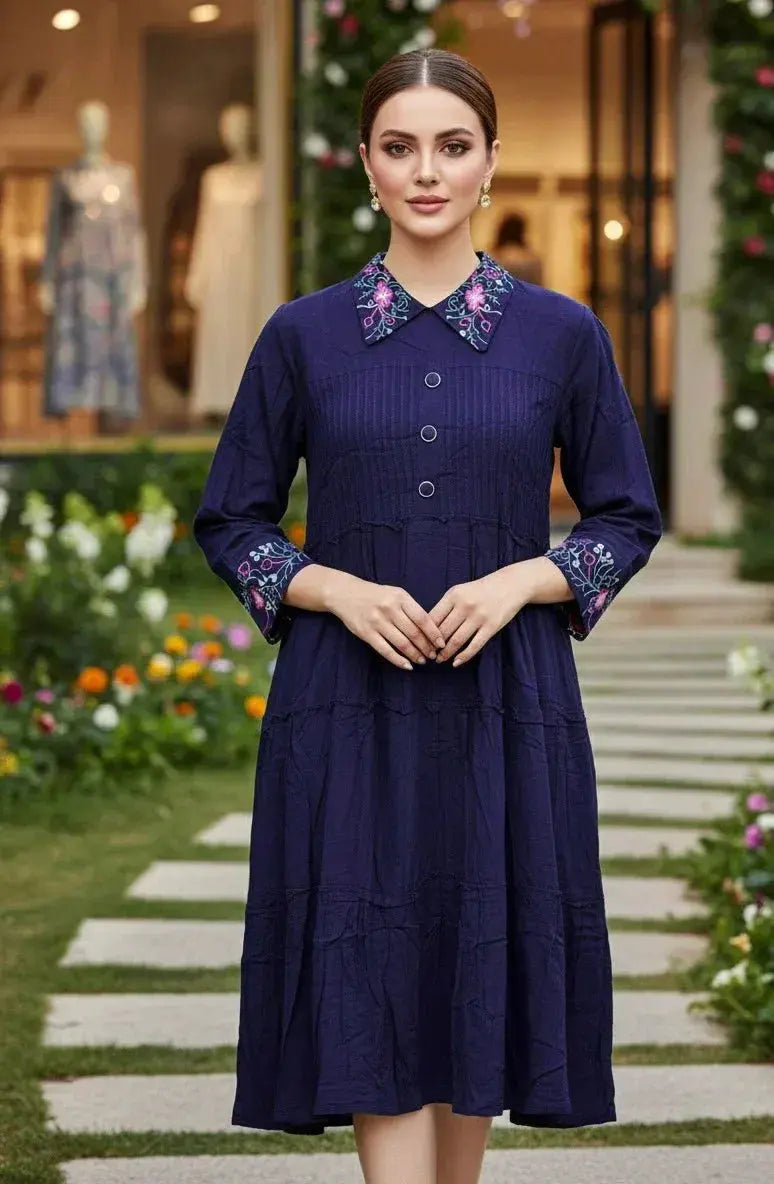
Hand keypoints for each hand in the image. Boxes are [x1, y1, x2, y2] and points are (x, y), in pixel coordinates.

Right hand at [328, 576, 445, 670]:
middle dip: (426, 647)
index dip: (434, 633)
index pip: (422, 618)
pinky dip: (398, 660)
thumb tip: (430, 629)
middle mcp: (389, 609)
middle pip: (414, 633)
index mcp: (400, 597)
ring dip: (415, 655)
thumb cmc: (375, 595)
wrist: (345, 593)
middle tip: (434, 655)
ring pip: (402, 643)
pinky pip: (386, 650)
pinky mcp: (366, 633)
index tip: (442, 643)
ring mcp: (377, 622)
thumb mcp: (395, 594)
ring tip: (422, 660)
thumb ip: (411, 608)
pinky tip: (407, 665)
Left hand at [428, 566, 532, 667]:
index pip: (433, 618)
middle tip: (427, 655)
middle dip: (433, 646)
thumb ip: (446, 606)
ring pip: (456, 640)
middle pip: (443, 631)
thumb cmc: (481, 589)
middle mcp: (465, 605)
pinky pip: (474, 646)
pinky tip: (456, 663)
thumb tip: (428, 627)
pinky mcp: (491, 626)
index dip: (424, 633)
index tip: (420, 643)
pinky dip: (464, 656)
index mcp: (454, 595)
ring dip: (446, 654)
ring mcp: (479, 617)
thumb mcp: (460, 591)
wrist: (511, 584)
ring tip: (440, 660)